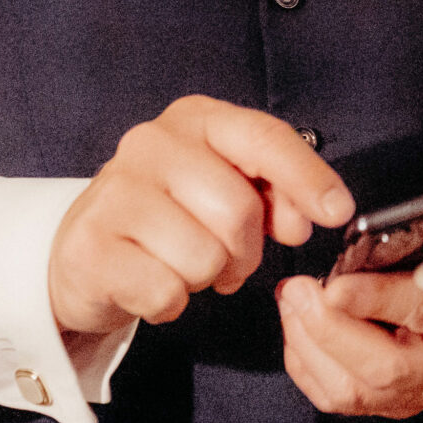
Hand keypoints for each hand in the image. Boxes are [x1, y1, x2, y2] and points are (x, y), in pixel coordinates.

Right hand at [49, 94, 353, 338]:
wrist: (84, 251)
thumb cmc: (171, 217)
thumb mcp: (226, 189)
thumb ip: (276, 195)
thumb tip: (305, 219)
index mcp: (195, 119)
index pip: (263, 138)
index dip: (308, 177)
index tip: (338, 212)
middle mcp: (150, 143)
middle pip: (238, 210)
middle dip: (245, 252)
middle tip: (227, 260)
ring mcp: (114, 193)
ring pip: (204, 257)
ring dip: (206, 279)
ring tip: (183, 266)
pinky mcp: (89, 246)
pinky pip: (165, 291)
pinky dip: (170, 302)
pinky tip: (152, 284)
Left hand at [279, 191, 422, 416]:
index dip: (377, 301)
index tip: (338, 285)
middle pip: (380, 371)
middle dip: (328, 329)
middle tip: (300, 289)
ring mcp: (417, 393)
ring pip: (351, 391)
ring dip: (310, 346)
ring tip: (293, 300)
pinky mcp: (391, 400)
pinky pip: (338, 397)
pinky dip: (308, 365)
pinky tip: (299, 327)